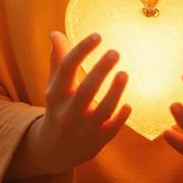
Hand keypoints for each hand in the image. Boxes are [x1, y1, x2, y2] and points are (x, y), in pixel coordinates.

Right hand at [6, 32, 130, 179]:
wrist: (54, 150)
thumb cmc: (58, 109)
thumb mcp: (54, 87)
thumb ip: (58, 60)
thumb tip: (55, 33)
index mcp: (55, 95)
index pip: (66, 69)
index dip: (81, 50)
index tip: (97, 36)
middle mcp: (67, 113)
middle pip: (85, 91)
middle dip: (100, 71)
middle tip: (115, 52)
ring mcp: (83, 129)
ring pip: (102, 111)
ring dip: (114, 92)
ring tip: (124, 73)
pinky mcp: (97, 142)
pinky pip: (111, 130)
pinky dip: (120, 118)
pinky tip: (128, 105)